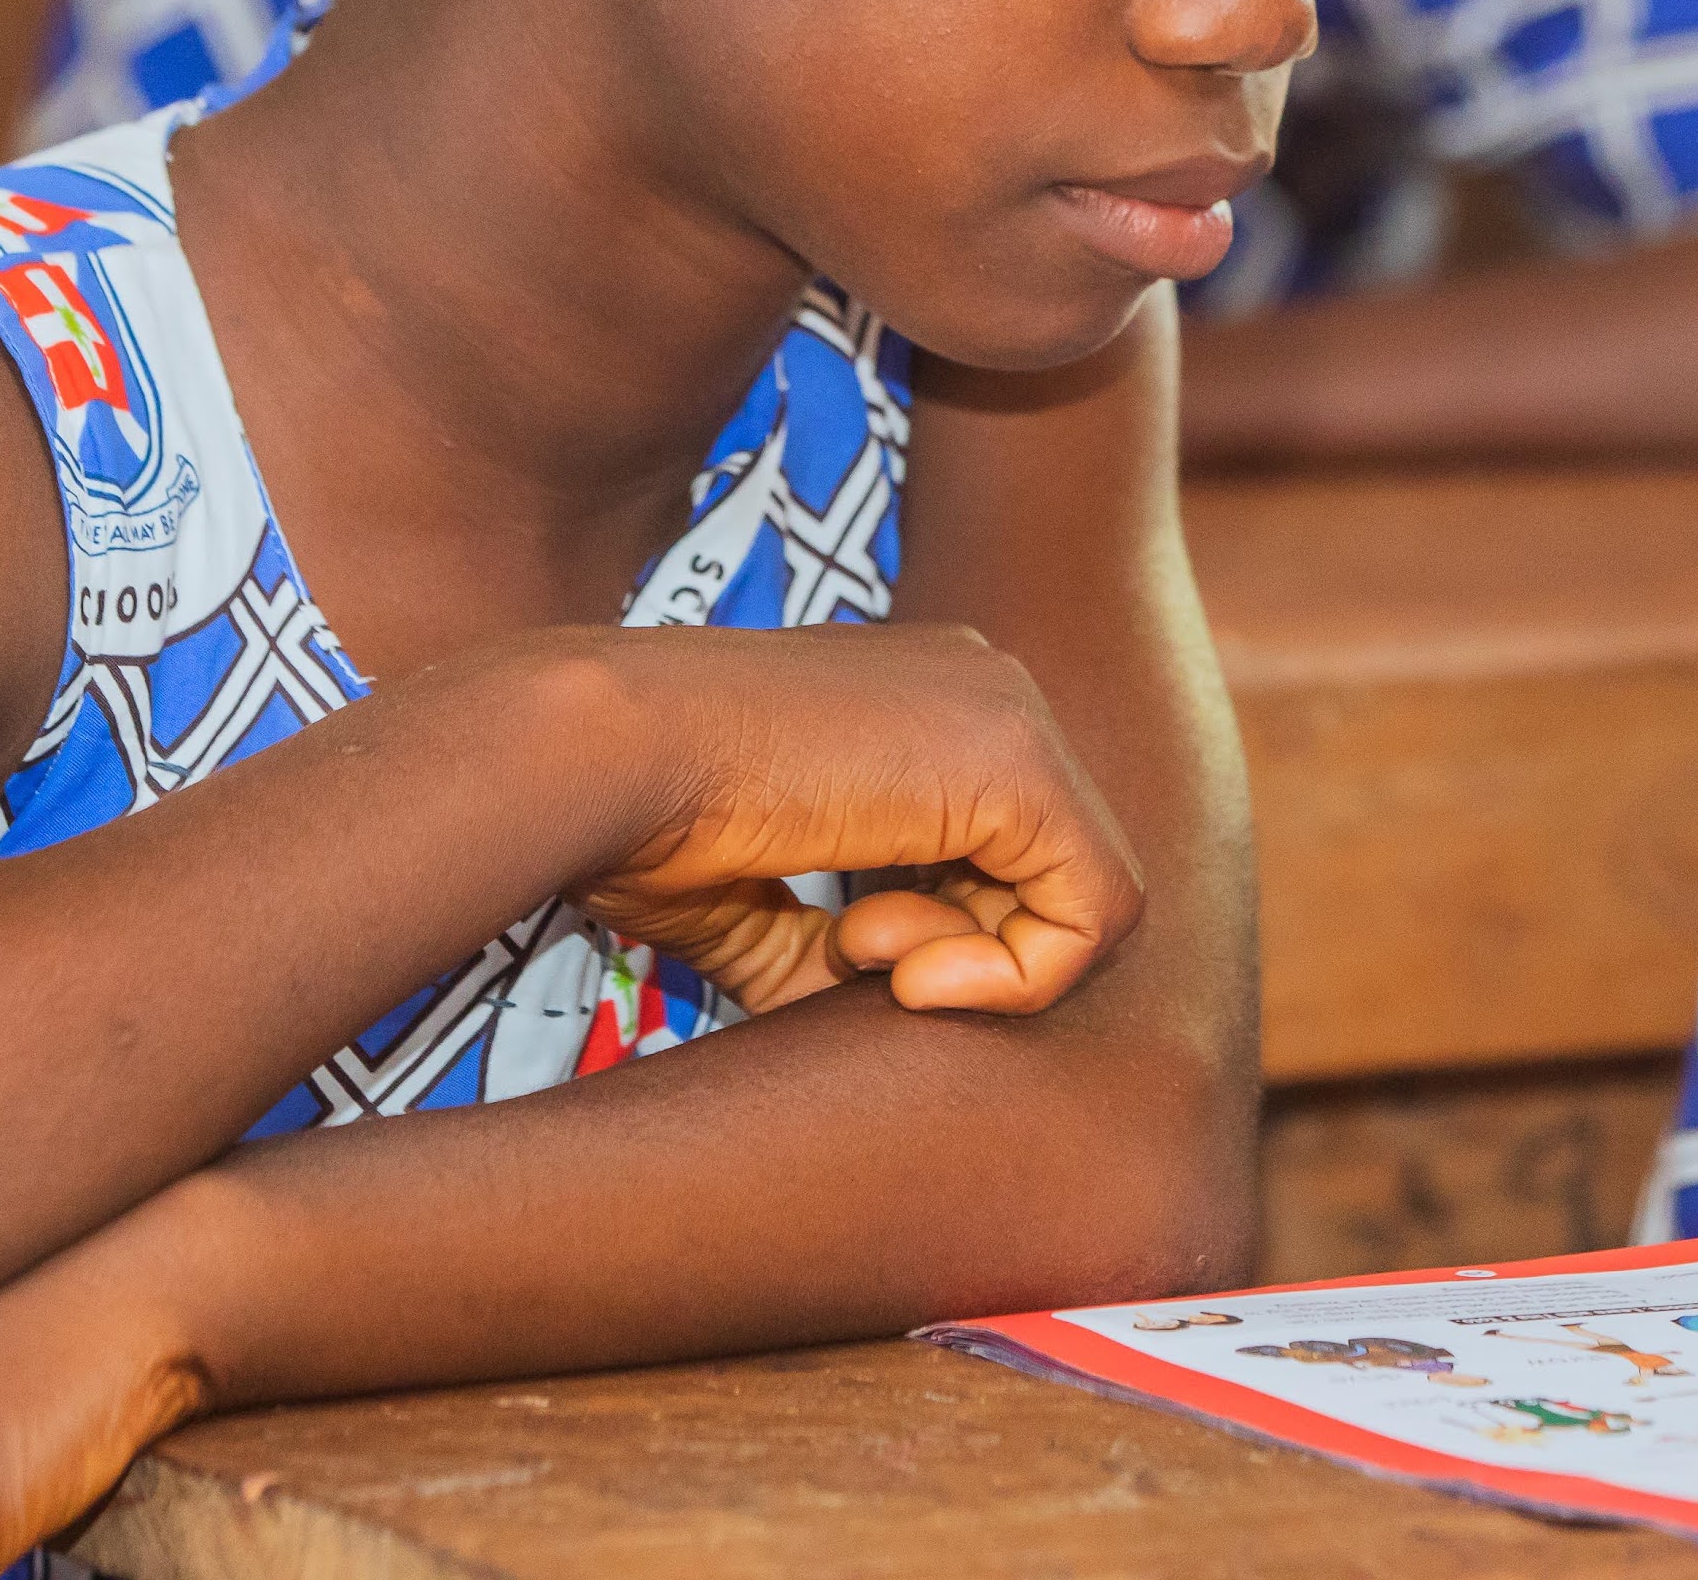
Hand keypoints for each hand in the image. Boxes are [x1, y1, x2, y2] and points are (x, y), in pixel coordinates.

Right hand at [557, 622, 1142, 1018]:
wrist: (601, 756)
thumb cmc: (649, 821)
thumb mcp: (765, 904)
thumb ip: (845, 950)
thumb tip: (903, 1009)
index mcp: (927, 702)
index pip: (1004, 850)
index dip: (946, 933)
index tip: (847, 950)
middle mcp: (986, 688)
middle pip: (1051, 868)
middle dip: (969, 944)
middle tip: (858, 956)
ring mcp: (1010, 715)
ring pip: (1086, 892)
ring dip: (980, 964)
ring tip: (862, 950)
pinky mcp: (1020, 765)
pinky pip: (1096, 910)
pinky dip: (1018, 978)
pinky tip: (914, 977)